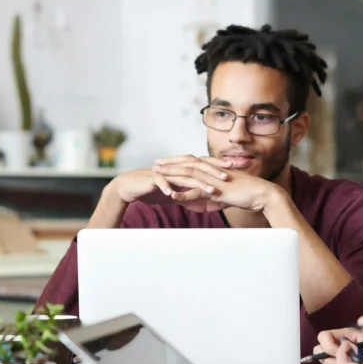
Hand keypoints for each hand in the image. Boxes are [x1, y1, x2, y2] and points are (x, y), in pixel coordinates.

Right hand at [107, 157, 229, 207]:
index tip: (233, 168)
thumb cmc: (150, 189)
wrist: (129, 187)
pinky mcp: (152, 179)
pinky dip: (168, 188)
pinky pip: (162, 182)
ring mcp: (164, 172)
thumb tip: (198, 200)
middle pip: (197, 167)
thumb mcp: (172, 193)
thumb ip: (185, 194)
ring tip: (211, 190)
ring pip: (183, 175)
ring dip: (198, 183)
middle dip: (213, 171)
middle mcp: (174, 168)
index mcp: (180, 168)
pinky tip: (174, 195)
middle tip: (227, 177)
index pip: (202, 164)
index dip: (217, 164)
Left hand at [152, 157, 280, 212]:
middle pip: (186, 165)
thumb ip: (209, 200)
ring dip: (171, 175)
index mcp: (213, 170)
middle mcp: (212, 171)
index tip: (163, 162)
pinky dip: (184, 194)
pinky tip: (172, 196)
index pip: (191, 162)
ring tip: (157, 176)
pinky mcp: (218, 190)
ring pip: (189, 175)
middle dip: (169, 164)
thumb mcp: (223, 198)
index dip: (176, 161)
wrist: (262, 194)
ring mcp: (214, 179)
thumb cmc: (245, 195)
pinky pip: (198, 192)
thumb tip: (199, 206)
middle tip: (154, 164)